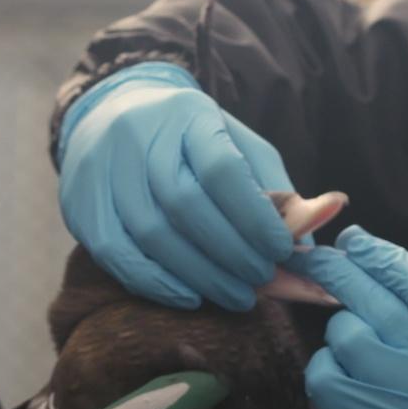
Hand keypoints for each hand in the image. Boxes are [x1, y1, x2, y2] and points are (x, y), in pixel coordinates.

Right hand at [57, 63, 296, 310]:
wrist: (111, 112)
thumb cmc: (191, 139)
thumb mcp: (240, 147)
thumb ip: (280, 190)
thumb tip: (327, 228)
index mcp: (187, 117)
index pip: (221, 169)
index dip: (254, 218)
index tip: (282, 251)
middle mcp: (139, 138)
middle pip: (186, 205)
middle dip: (232, 252)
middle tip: (262, 282)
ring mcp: (104, 171)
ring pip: (151, 232)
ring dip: (200, 274)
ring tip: (236, 295)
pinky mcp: (81, 204)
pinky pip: (116, 254)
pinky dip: (156, 282)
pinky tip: (189, 296)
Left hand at [285, 227, 407, 408]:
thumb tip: (375, 256)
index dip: (386, 256)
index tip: (357, 241)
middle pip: (383, 304)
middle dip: (344, 273)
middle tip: (320, 258)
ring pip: (347, 336)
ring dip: (341, 331)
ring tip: (355, 345)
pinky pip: (324, 375)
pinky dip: (325, 367)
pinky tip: (342, 375)